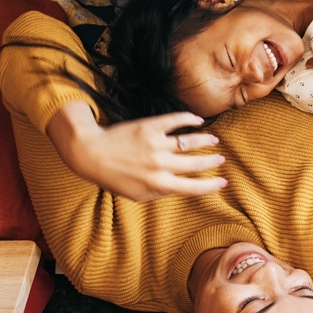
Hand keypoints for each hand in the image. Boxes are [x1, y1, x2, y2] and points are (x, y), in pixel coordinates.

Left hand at [48, 103, 227, 200]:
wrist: (90, 154)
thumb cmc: (113, 177)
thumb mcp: (137, 194)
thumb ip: (160, 192)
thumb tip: (181, 188)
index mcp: (158, 184)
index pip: (193, 187)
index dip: (211, 185)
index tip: (222, 182)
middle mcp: (160, 165)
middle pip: (196, 163)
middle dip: (212, 161)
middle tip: (221, 159)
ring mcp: (156, 145)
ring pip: (190, 141)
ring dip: (205, 140)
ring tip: (214, 140)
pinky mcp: (149, 127)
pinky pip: (175, 121)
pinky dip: (190, 119)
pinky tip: (198, 120)